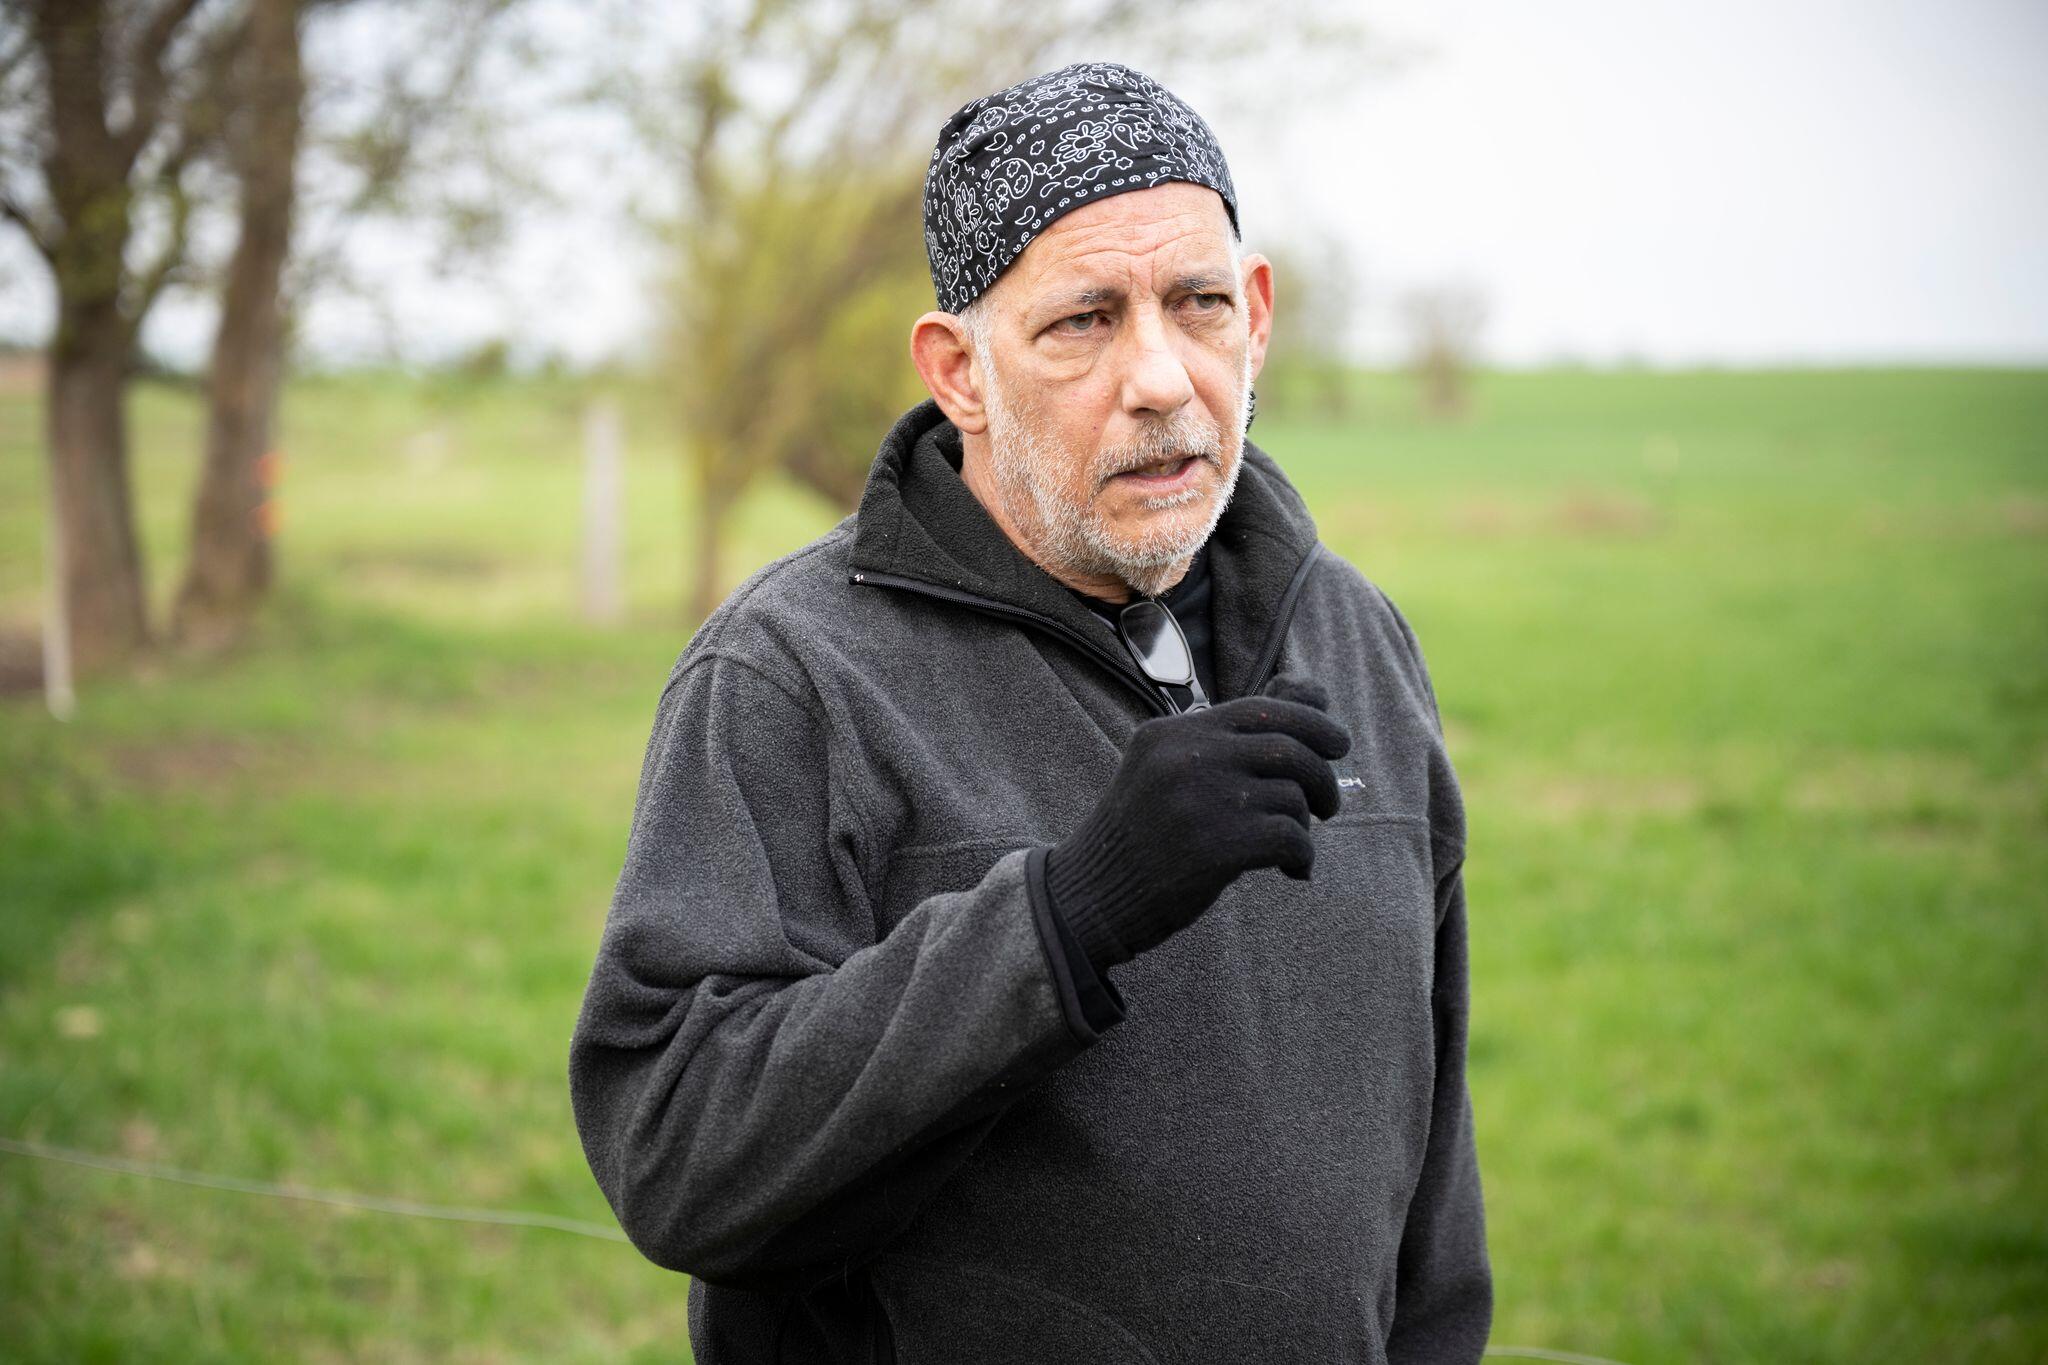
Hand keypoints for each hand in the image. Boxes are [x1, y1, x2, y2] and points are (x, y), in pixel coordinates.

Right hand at [1044, 673, 1352, 967]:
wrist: (1093, 893)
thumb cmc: (1143, 832)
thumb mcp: (1167, 767)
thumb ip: (1228, 735)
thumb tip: (1310, 691)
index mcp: (1173, 732)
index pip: (1262, 708)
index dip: (1313, 721)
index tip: (1336, 744)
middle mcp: (1186, 757)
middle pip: (1289, 747)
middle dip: (1323, 774)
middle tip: (1328, 803)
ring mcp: (1200, 801)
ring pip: (1293, 795)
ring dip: (1308, 822)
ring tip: (1296, 843)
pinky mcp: (1216, 847)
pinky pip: (1291, 837)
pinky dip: (1303, 855)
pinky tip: (1293, 870)